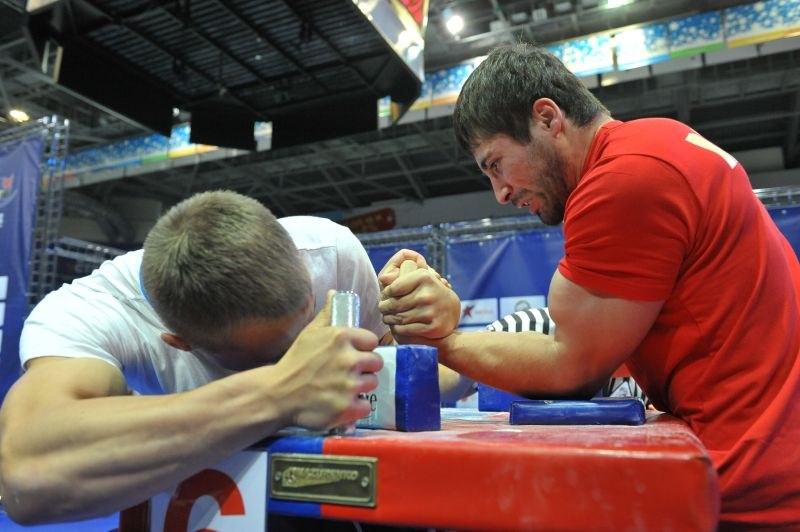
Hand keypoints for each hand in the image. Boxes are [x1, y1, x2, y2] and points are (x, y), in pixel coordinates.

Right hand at [273, 290, 383, 429]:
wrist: (277, 394)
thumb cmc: (295, 361)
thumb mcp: (310, 333)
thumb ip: (327, 313)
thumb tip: (335, 293)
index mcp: (342, 337)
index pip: (372, 341)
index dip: (363, 348)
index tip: (353, 353)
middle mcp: (349, 360)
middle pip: (376, 363)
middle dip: (365, 367)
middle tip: (350, 372)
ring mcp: (349, 385)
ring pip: (372, 383)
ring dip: (361, 386)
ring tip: (344, 387)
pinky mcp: (347, 408)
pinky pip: (366, 406)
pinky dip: (357, 407)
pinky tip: (344, 403)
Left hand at [378, 254, 460, 340]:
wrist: (452, 311)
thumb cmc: (430, 292)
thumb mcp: (421, 277)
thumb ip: (403, 274)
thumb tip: (382, 279)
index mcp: (424, 277)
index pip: (393, 287)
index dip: (386, 293)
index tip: (385, 295)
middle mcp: (427, 294)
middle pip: (395, 304)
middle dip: (384, 307)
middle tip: (382, 308)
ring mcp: (430, 312)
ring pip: (399, 318)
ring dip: (389, 319)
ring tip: (387, 317)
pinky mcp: (432, 327)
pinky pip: (406, 329)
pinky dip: (398, 329)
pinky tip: (397, 326)